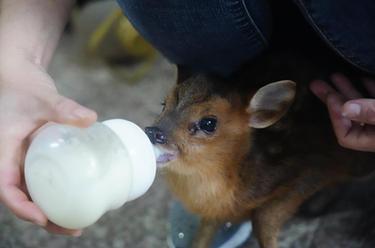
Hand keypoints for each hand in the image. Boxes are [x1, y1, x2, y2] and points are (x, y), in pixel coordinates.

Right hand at [0, 59, 96, 234]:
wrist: (20, 77)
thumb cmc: (24, 87)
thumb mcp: (42, 98)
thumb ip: (63, 107)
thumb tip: (90, 118)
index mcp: (3, 151)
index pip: (5, 187)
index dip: (20, 206)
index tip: (42, 217)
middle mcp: (11, 160)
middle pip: (23, 199)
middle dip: (44, 219)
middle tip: (73, 228)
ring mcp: (25, 160)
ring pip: (34, 193)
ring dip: (53, 211)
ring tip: (78, 223)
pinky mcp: (37, 155)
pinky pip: (45, 179)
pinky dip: (58, 193)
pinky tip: (79, 197)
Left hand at [310, 73, 374, 151]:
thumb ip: (370, 112)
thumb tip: (344, 108)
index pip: (346, 136)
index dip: (335, 117)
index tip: (330, 97)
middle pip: (351, 118)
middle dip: (334, 99)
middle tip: (316, 84)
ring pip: (364, 106)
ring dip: (349, 91)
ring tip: (335, 76)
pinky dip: (370, 89)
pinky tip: (363, 78)